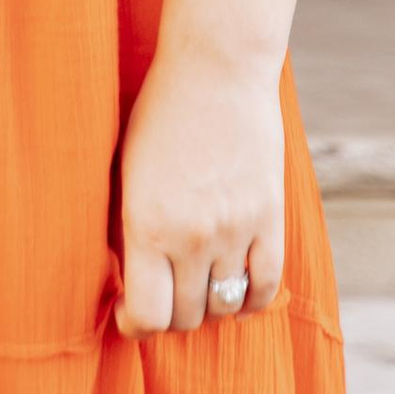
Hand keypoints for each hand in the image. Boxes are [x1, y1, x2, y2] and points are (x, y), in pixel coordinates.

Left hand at [114, 38, 284, 334]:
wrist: (216, 67)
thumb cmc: (158, 111)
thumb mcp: (125, 167)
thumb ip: (128, 225)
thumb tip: (127, 275)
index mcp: (147, 222)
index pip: (148, 315)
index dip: (136, 326)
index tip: (130, 316)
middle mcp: (192, 236)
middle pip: (186, 317)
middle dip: (170, 315)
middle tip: (162, 296)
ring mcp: (235, 231)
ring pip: (224, 307)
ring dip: (208, 305)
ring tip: (195, 286)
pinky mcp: (269, 220)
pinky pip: (264, 288)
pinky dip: (249, 299)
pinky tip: (234, 288)